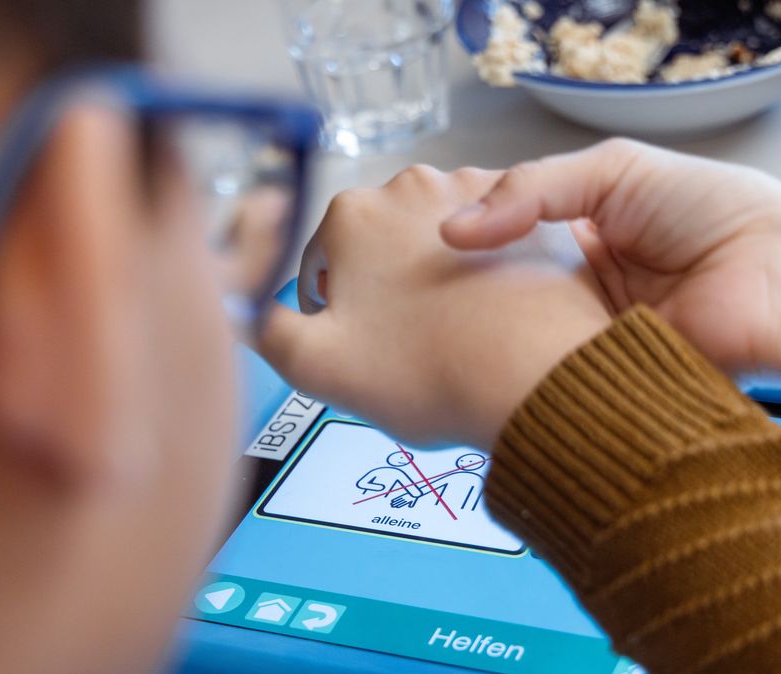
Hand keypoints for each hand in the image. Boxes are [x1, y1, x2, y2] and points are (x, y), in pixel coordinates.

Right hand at [257, 165, 610, 449]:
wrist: (539, 380)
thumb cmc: (427, 372)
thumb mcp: (317, 364)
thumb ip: (264, 332)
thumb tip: (242, 309)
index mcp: (350, 215)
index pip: (322, 262)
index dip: (332, 312)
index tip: (357, 348)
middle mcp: (410, 186)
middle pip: (380, 246)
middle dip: (385, 289)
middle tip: (405, 348)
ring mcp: (477, 193)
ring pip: (435, 242)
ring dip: (436, 280)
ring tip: (453, 336)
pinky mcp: (531, 214)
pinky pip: (492, 244)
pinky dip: (485, 275)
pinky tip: (493, 320)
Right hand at [440, 139, 780, 436]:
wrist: (780, 282)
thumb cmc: (714, 213)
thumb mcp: (615, 171)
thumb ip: (531, 189)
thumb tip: (452, 231)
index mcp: (585, 238)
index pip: (510, 243)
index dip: (472, 244)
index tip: (426, 249)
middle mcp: (582, 290)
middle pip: (508, 295)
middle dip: (472, 297)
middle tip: (422, 297)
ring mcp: (589, 339)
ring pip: (521, 341)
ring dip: (492, 336)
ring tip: (437, 331)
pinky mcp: (601, 383)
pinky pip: (552, 381)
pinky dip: (526, 375)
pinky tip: (482, 367)